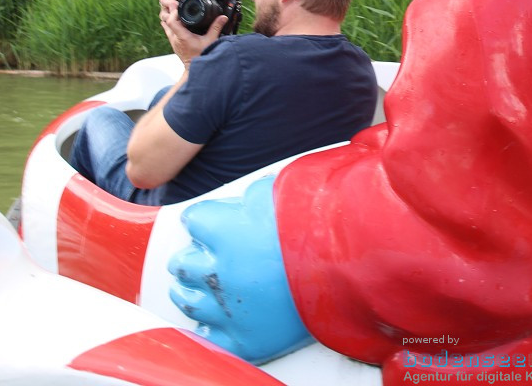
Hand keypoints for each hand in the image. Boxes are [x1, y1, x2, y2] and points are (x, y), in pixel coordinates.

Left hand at [159, 0, 226, 67]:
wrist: (194, 68)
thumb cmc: (201, 56)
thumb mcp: (210, 41)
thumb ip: (216, 28)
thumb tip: (222, 17)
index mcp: (182, 36)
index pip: (172, 21)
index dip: (174, 11)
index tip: (181, 4)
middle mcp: (175, 37)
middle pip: (166, 18)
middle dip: (171, 9)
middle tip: (179, 1)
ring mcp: (172, 38)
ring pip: (165, 21)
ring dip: (170, 13)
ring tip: (178, 6)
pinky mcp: (173, 40)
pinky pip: (167, 26)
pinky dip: (170, 19)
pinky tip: (177, 15)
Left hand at [168, 176, 312, 363]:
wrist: (349, 264)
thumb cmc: (320, 224)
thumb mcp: (281, 192)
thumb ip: (253, 198)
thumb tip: (247, 201)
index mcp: (224, 230)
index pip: (194, 221)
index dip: (202, 220)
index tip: (208, 222)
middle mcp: (219, 270)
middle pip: (182, 264)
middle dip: (191, 257)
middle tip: (202, 256)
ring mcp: (230, 307)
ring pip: (188, 300)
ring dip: (190, 290)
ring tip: (198, 287)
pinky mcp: (245, 337)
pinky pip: (211, 338)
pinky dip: (208, 329)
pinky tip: (212, 320)